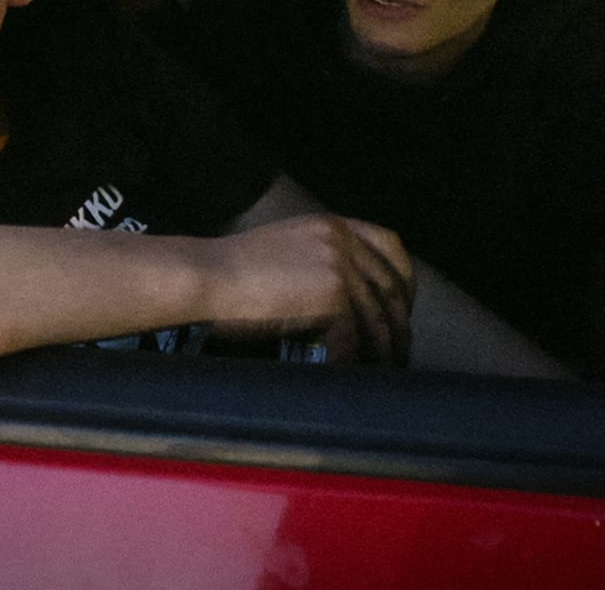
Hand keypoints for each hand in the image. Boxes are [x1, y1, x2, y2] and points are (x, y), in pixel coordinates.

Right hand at [202, 214, 415, 363]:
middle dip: (398, 325)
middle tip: (398, 354)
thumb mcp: (285, 252)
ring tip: (378, 376)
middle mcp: (341, 241)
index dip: (403, 282)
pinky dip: (349, 364)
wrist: (201, 280)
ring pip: (378, 320)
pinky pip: (352, 342)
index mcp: (332, 226)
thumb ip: (320, 263)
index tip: (401, 310)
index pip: (391, 246)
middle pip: (392, 287)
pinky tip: (344, 377)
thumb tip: (353, 303)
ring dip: (382, 353)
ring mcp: (339, 267)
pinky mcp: (333, 298)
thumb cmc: (228, 276)